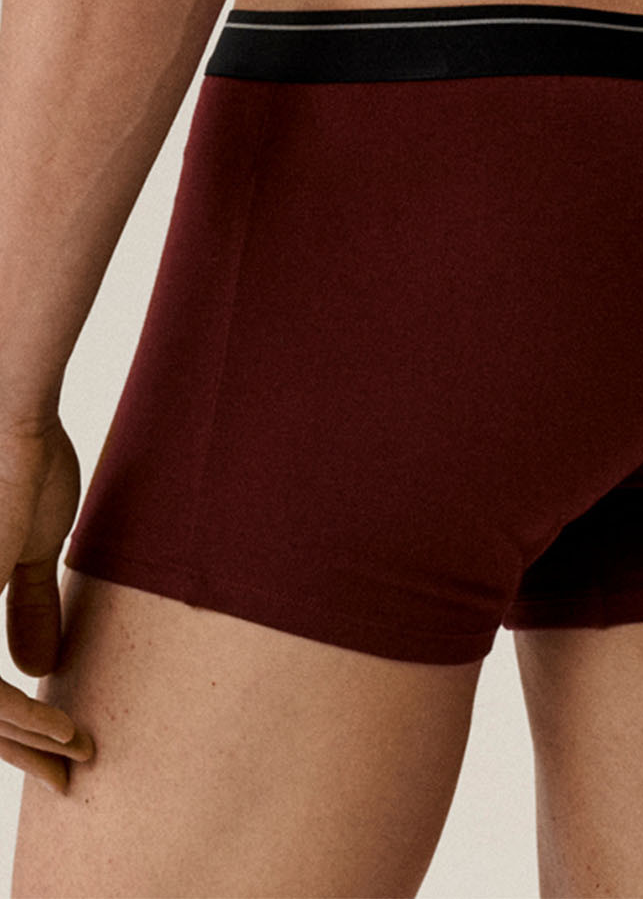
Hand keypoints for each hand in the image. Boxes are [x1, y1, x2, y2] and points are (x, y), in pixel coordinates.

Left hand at [0, 417, 95, 791]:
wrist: (11, 423)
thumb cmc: (21, 465)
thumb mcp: (27, 551)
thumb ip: (26, 606)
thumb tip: (36, 667)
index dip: (15, 725)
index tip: (62, 745)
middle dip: (19, 749)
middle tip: (66, 775)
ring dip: (28, 743)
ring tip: (77, 754)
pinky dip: (25, 722)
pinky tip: (63, 731)